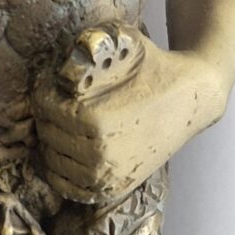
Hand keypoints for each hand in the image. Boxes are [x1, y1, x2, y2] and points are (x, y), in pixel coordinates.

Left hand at [34, 24, 226, 206]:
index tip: (51, 85)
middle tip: (57, 104)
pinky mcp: (117, 188)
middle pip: (47, 134)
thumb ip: (86, 47)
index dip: (43, 92)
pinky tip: (64, 156)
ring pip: (54, 163)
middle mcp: (99, 153)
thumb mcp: (122, 44)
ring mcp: (108, 175)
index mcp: (95, 119)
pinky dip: (61, 175)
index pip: (44, 108)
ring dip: (51, 143)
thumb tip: (55, 63)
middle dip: (47, 117)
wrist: (191, 98)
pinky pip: (72, 190)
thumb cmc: (154, 67)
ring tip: (61, 126)